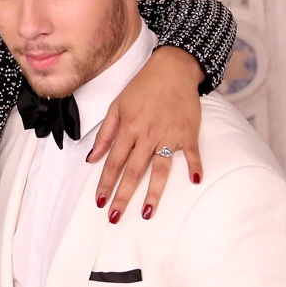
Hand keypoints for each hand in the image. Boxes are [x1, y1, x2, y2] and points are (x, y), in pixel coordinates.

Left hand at [89, 45, 202, 222]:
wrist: (172, 69)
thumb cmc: (142, 88)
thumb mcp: (116, 106)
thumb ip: (105, 134)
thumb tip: (92, 158)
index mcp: (129, 128)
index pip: (114, 162)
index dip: (105, 183)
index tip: (99, 202)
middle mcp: (147, 135)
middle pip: (133, 172)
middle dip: (122, 196)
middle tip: (115, 217)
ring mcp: (169, 135)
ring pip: (160, 169)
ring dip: (153, 192)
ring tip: (146, 213)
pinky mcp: (188, 133)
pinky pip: (192, 154)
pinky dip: (194, 166)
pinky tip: (193, 182)